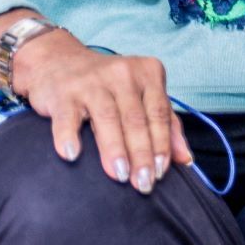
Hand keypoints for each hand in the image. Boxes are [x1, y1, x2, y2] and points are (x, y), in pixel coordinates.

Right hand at [9, 28, 190, 192]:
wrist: (59, 61)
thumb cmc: (109, 84)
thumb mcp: (142, 95)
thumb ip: (166, 123)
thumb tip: (185, 159)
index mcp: (148, 73)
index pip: (159, 115)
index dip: (162, 145)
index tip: (161, 172)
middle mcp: (123, 74)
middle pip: (136, 120)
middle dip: (142, 155)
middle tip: (143, 183)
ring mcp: (92, 83)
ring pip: (108, 120)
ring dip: (115, 150)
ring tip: (120, 175)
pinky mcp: (63, 93)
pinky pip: (67, 118)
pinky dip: (69, 136)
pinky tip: (72, 155)